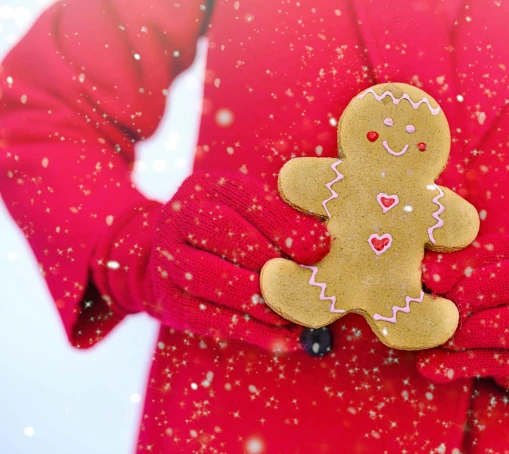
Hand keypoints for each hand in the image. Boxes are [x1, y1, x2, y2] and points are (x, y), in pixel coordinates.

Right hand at [142, 172, 329, 351]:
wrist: (173, 257)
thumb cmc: (236, 230)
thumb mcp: (255, 212)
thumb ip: (286, 218)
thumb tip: (323, 242)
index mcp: (208, 188)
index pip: (246, 198)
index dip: (284, 223)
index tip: (320, 246)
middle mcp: (179, 218)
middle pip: (222, 233)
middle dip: (269, 257)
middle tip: (306, 278)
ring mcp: (167, 261)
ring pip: (211, 278)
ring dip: (260, 298)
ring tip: (298, 311)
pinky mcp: (169, 302)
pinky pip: (210, 319)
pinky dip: (252, 331)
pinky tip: (286, 339)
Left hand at [416, 234, 508, 409]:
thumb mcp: (502, 276)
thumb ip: (468, 268)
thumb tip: (424, 271)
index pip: (500, 250)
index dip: (460, 260)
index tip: (428, 275)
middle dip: (464, 294)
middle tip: (432, 307)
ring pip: (507, 326)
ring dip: (462, 332)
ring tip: (434, 337)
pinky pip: (501, 364)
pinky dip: (461, 365)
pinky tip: (433, 366)